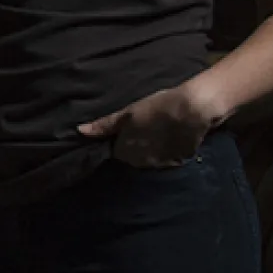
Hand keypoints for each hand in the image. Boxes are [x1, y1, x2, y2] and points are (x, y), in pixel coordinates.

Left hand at [77, 80, 228, 168]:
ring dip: (153, 150)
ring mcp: (161, 164)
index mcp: (126, 152)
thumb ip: (104, 126)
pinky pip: (169, 160)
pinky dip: (169, 152)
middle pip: (133, 158)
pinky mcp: (179, 161)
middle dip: (136, 148)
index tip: (129, 131)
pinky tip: (173, 137)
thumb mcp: (126, 113)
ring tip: (159, 132)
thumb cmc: (156, 108)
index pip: (117, 153)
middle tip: (145, 129)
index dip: (121, 142)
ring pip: (151, 160)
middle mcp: (141, 163)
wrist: (192, 110)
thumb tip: (79, 131)